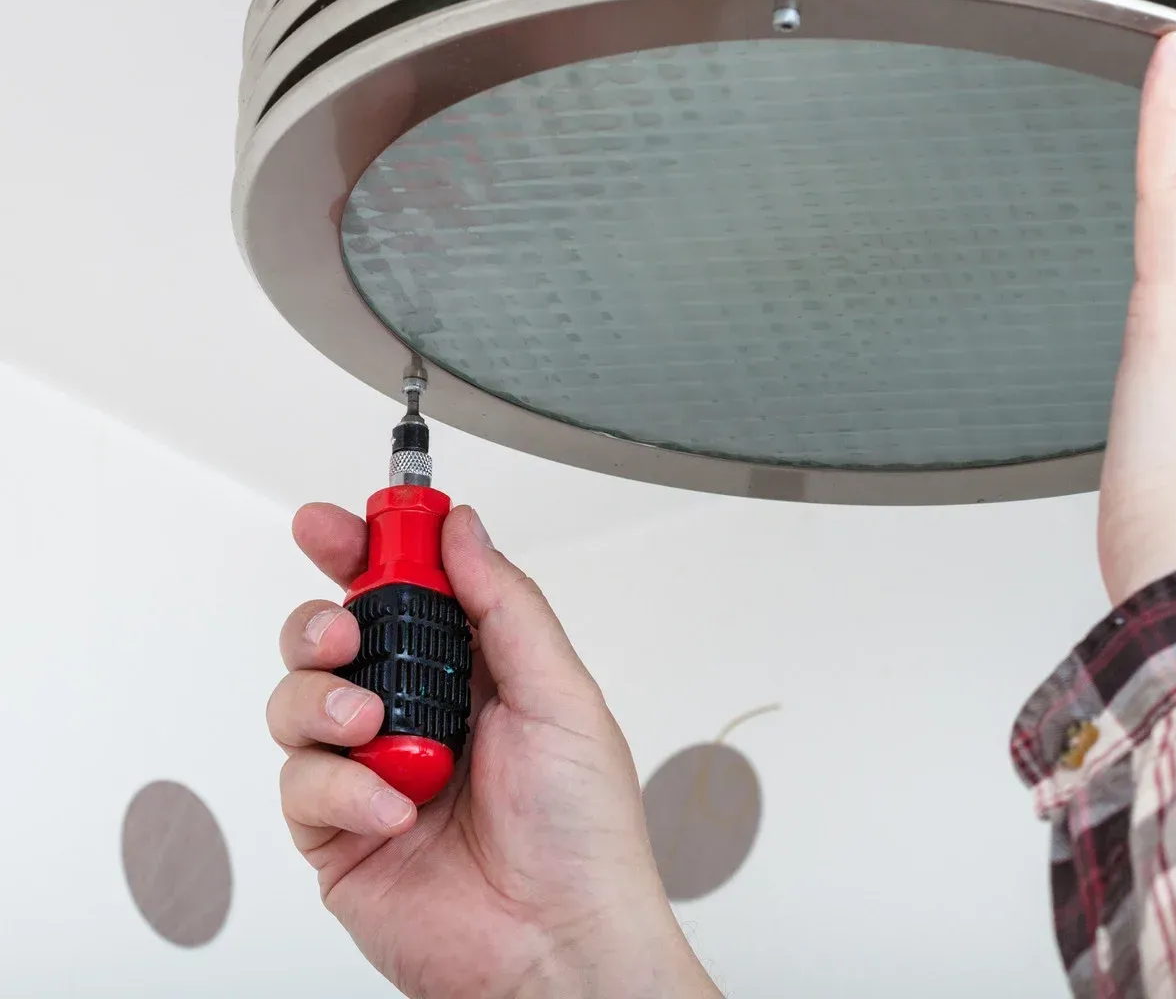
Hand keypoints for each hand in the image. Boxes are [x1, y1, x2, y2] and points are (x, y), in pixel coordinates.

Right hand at [267, 502, 718, 998]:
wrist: (560, 945)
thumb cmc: (584, 831)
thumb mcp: (561, 693)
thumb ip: (505, 606)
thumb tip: (462, 529)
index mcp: (474, 667)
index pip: (407, 587)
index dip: (367, 547)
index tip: (335, 523)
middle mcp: (417, 711)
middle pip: (335, 634)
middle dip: (324, 619)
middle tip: (345, 630)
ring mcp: (372, 770)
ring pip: (298, 700)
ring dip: (326, 702)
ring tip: (375, 729)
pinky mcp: (338, 834)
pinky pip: (303, 785)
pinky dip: (343, 790)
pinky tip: (396, 810)